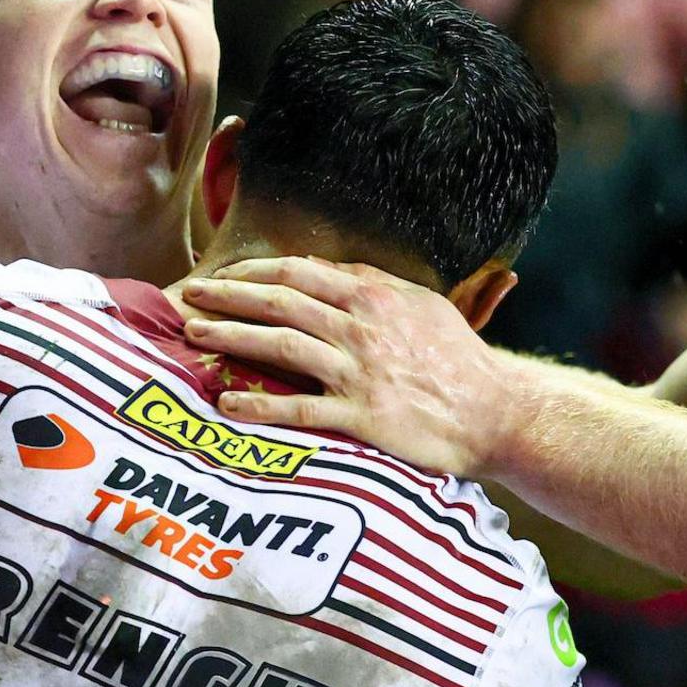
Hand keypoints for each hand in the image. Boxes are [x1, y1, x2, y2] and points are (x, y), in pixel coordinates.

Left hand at [179, 257, 515, 475]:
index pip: (300, 272)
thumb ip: (374, 285)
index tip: (223, 273)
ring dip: (231, 336)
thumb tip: (327, 269)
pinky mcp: (362, 417)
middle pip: (280, 301)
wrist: (495, 412)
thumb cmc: (459, 359)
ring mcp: (360, 373)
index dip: (254, 269)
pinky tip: (227, 404)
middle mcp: (361, 328)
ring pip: (281, 346)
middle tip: (190, 294)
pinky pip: (300, 410)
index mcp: (374, 297)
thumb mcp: (422, 306)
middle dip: (228, 294)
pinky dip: (260, 407)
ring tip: (195, 333)